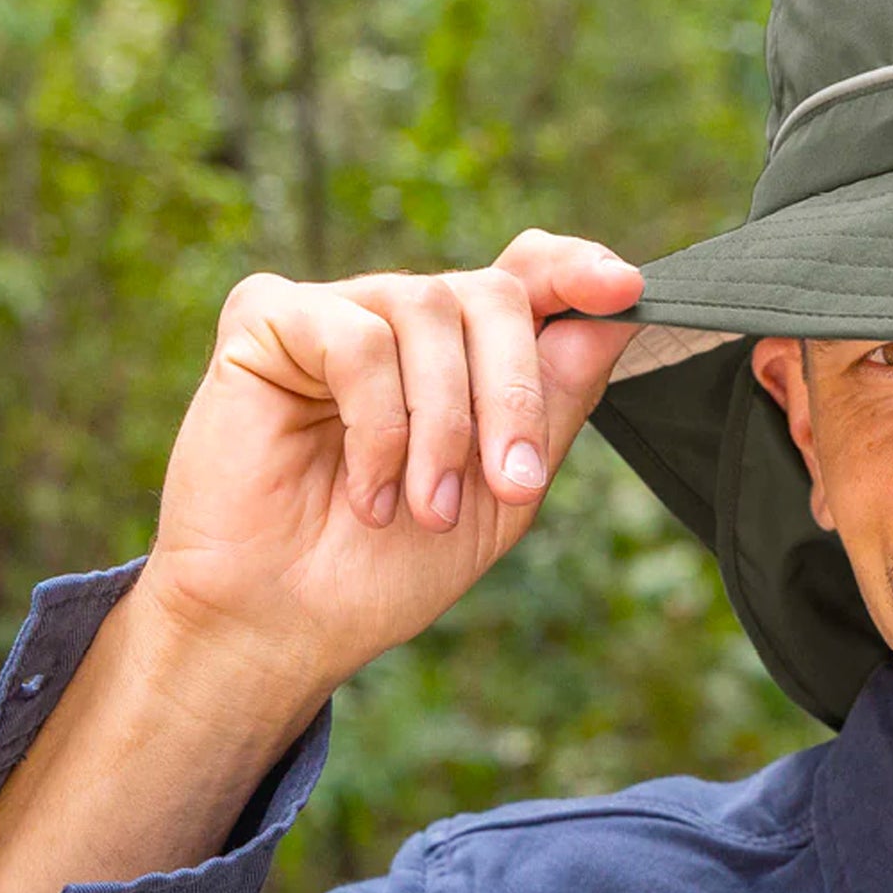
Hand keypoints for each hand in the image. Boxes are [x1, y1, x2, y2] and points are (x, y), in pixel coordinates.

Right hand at [132, 228, 643, 700]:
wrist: (290, 622)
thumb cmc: (390, 566)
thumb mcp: (503, 493)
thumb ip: (554, 405)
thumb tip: (613, 319)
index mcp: (463, 352)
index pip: (528, 273)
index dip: (578, 269)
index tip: (625, 288)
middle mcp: (403, 316)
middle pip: (494, 293)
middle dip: (515, 396)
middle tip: (513, 486)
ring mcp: (336, 310)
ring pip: (429, 310)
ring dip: (444, 427)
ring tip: (427, 509)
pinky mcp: (267, 318)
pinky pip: (357, 339)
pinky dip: (378, 427)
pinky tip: (368, 491)